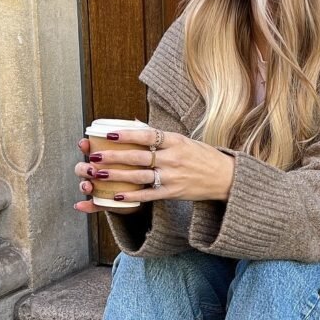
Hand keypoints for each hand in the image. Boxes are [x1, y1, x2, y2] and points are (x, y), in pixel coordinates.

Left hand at [74, 127, 234, 211]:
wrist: (225, 177)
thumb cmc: (203, 156)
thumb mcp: (184, 140)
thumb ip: (160, 135)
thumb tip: (135, 124)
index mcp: (175, 141)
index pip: (146, 135)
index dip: (126, 134)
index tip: (108, 134)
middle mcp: (173, 158)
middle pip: (138, 156)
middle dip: (114, 156)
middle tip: (95, 156)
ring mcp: (173, 176)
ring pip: (139, 176)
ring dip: (117, 176)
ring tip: (99, 174)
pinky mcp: (173, 192)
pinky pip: (148, 195)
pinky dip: (132, 196)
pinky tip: (117, 196)